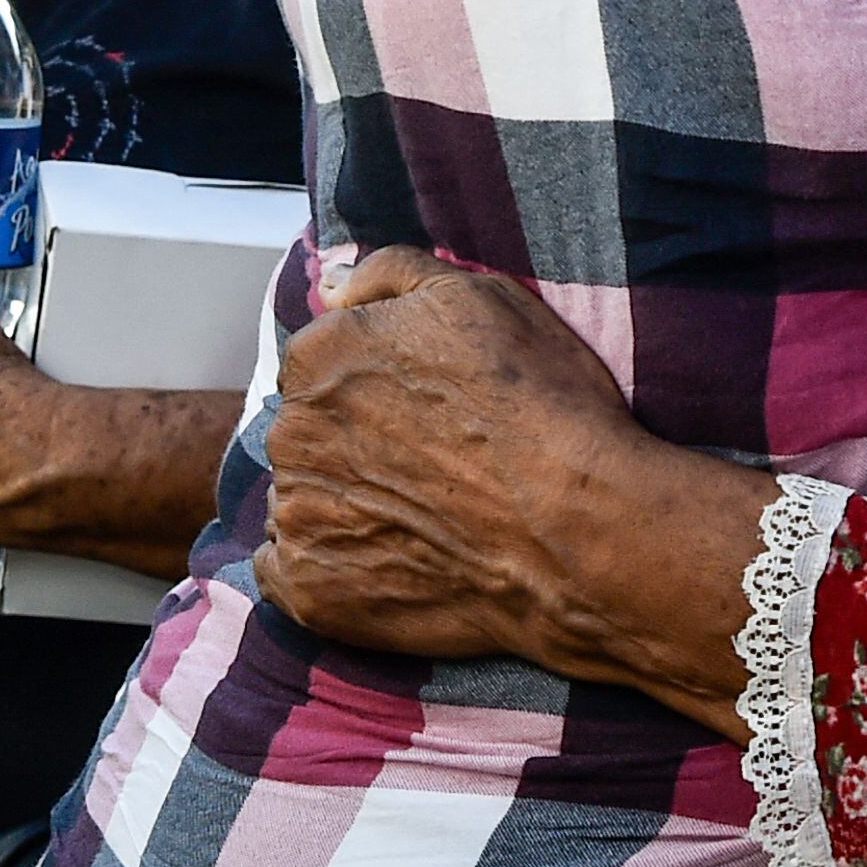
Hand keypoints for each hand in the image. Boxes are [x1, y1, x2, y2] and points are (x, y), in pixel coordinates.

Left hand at [246, 253, 647, 656]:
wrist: (579, 528)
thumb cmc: (539, 405)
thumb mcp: (478, 296)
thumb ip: (388, 275)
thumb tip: (327, 284)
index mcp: (320, 356)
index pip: (322, 367)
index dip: (376, 388)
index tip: (428, 413)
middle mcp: (291, 431)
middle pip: (308, 432)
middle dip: (354, 445)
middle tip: (433, 469)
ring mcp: (297, 515)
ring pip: (302, 500)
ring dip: (342, 507)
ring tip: (422, 522)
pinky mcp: (310, 590)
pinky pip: (287, 573)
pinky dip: (326, 570)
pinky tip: (384, 566)